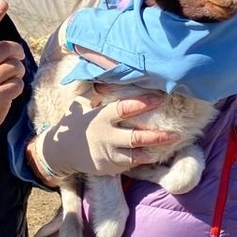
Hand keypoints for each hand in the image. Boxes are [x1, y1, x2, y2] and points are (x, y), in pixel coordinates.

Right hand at [33, 94, 178, 178]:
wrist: (61, 153)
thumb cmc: (75, 123)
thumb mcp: (81, 104)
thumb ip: (95, 90)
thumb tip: (104, 68)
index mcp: (101, 117)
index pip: (124, 108)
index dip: (143, 102)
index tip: (161, 97)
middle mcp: (106, 137)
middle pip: (136, 137)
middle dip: (157, 136)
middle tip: (176, 133)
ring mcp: (108, 155)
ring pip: (136, 155)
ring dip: (154, 150)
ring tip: (171, 144)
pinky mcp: (109, 167)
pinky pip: (129, 164)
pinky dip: (142, 159)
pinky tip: (154, 153)